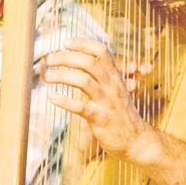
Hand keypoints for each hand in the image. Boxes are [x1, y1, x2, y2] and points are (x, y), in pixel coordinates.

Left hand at [43, 38, 157, 163]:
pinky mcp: (101, 119)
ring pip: (84, 81)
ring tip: (48, 76)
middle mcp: (112, 86)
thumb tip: (81, 63)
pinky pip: (81, 107)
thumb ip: (102, 77)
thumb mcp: (117, 91)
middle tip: (50, 59)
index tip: (67, 43)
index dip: (83, 44)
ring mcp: (107, 103)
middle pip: (89, 63)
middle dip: (67, 58)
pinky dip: (64, 101)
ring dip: (63, 76)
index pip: (102, 51)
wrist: (137, 141)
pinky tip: (52, 97)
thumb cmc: (122, 115)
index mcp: (115, 77)